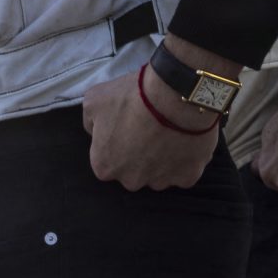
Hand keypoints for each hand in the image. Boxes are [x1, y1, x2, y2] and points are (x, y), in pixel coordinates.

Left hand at [78, 36, 228, 190]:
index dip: (117, 141)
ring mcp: (160, 182)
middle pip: (133, 170)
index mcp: (105, 166)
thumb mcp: (94, 100)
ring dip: (162, 158)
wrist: (174, 95)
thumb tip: (96, 131)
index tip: (127, 125)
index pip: (107, 159)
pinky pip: (183, 172)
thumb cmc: (132, 97)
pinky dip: (185, 159)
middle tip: (148, 128)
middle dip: (139, 154)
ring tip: (169, 131)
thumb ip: (90, 122)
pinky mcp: (187, 178)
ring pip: (158, 173)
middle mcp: (131, 181)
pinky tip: (185, 139)